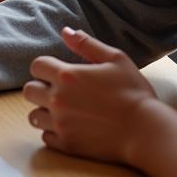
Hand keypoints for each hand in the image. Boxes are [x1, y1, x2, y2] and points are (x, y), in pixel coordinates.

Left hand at [22, 26, 158, 163]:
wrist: (147, 131)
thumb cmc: (133, 92)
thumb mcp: (115, 59)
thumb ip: (86, 44)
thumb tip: (65, 31)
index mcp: (67, 76)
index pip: (36, 66)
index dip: (46, 67)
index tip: (58, 72)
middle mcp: (58, 100)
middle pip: (29, 90)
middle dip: (41, 88)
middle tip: (59, 92)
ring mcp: (61, 124)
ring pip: (33, 116)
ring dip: (44, 112)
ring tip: (62, 111)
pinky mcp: (67, 145)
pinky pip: (45, 137)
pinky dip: (53, 133)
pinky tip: (69, 127)